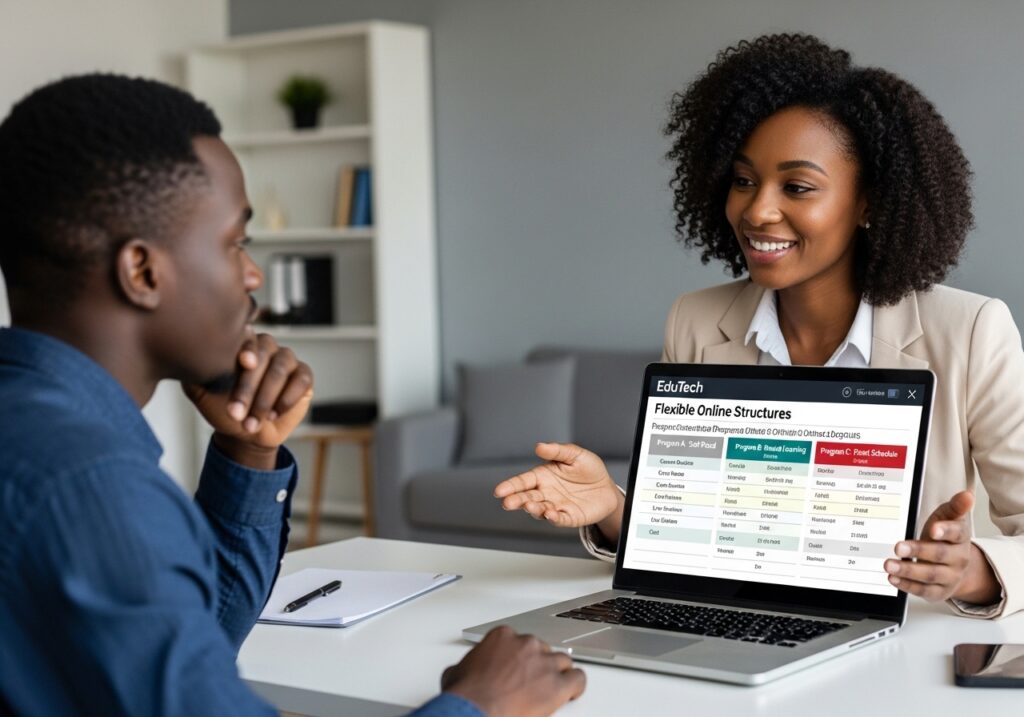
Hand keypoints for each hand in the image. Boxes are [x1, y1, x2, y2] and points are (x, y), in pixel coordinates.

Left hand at [184, 333, 313, 468]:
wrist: (244, 434)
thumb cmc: (222, 408)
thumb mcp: (201, 392)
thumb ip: (195, 372)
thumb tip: (185, 354)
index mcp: (242, 345)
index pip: (247, 337)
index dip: (248, 348)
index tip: (244, 363)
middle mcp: (266, 348)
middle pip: (264, 356)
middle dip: (250, 387)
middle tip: (236, 412)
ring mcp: (287, 360)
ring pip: (281, 370)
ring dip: (266, 399)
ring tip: (252, 422)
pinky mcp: (304, 376)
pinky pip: (302, 380)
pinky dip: (287, 399)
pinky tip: (273, 414)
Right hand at [441, 626, 584, 716]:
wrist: (474, 710)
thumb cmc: (466, 695)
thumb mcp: (456, 672)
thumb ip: (467, 665)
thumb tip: (462, 672)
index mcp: (503, 637)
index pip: (519, 640)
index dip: (520, 656)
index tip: (518, 666)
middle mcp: (526, 644)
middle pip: (542, 649)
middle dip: (538, 664)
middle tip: (532, 680)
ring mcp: (544, 663)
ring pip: (562, 660)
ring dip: (558, 672)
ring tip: (554, 685)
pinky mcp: (557, 684)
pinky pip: (577, 679)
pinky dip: (576, 685)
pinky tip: (573, 691)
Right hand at [494, 442, 623, 542]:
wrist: (606, 487)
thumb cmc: (589, 470)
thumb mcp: (575, 454)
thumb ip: (557, 450)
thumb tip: (539, 446)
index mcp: (543, 476)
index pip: (523, 481)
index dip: (510, 486)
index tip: (499, 490)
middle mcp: (546, 492)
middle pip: (527, 497)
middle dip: (516, 500)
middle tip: (508, 502)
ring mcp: (556, 506)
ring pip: (540, 509)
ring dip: (533, 509)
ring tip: (530, 506)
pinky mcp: (569, 517)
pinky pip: (559, 519)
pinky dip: (553, 518)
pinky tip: (550, 514)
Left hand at [884, 490, 999, 603]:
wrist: (954, 567)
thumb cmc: (944, 538)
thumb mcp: (947, 518)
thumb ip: (954, 507)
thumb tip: (967, 495)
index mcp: (961, 537)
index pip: (957, 533)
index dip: (945, 530)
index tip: (933, 529)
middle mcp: (958, 559)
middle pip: (940, 555)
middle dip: (918, 551)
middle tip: (897, 546)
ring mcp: (950, 577)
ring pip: (930, 575)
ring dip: (908, 570)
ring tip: (888, 564)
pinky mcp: (939, 592)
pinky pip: (923, 591)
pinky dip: (907, 585)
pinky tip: (893, 578)